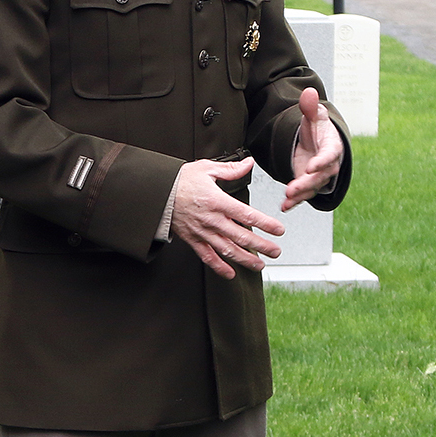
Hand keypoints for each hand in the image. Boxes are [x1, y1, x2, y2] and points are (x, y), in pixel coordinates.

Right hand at [172, 156, 283, 278]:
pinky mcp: (192, 240)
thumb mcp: (206, 168)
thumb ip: (230, 169)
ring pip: (227, 250)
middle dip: (261, 246)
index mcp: (217, 201)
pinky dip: (219, 267)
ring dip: (245, 259)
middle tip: (276, 251)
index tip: (278, 230)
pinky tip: (231, 273)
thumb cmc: (180, 180)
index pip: (246, 215)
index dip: (265, 224)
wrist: (156, 193)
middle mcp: (211, 219)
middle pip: (241, 236)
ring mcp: (202, 232)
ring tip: (259, 265)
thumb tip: (249, 163)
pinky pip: (207, 256)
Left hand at [282, 87, 342, 210]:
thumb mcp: (314, 116)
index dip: (322, 162)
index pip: (329, 156)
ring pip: (311, 188)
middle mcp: (328, 165)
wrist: (319, 141)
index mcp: (332, 147)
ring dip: (300, 195)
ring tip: (287, 199)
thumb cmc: (318, 127)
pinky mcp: (308, 184)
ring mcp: (318, 177)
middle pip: (319, 176)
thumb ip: (310, 107)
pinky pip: (303, 195)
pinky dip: (294, 202)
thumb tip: (309, 92)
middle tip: (292, 189)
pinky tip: (284, 207)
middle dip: (306, 183)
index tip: (312, 166)